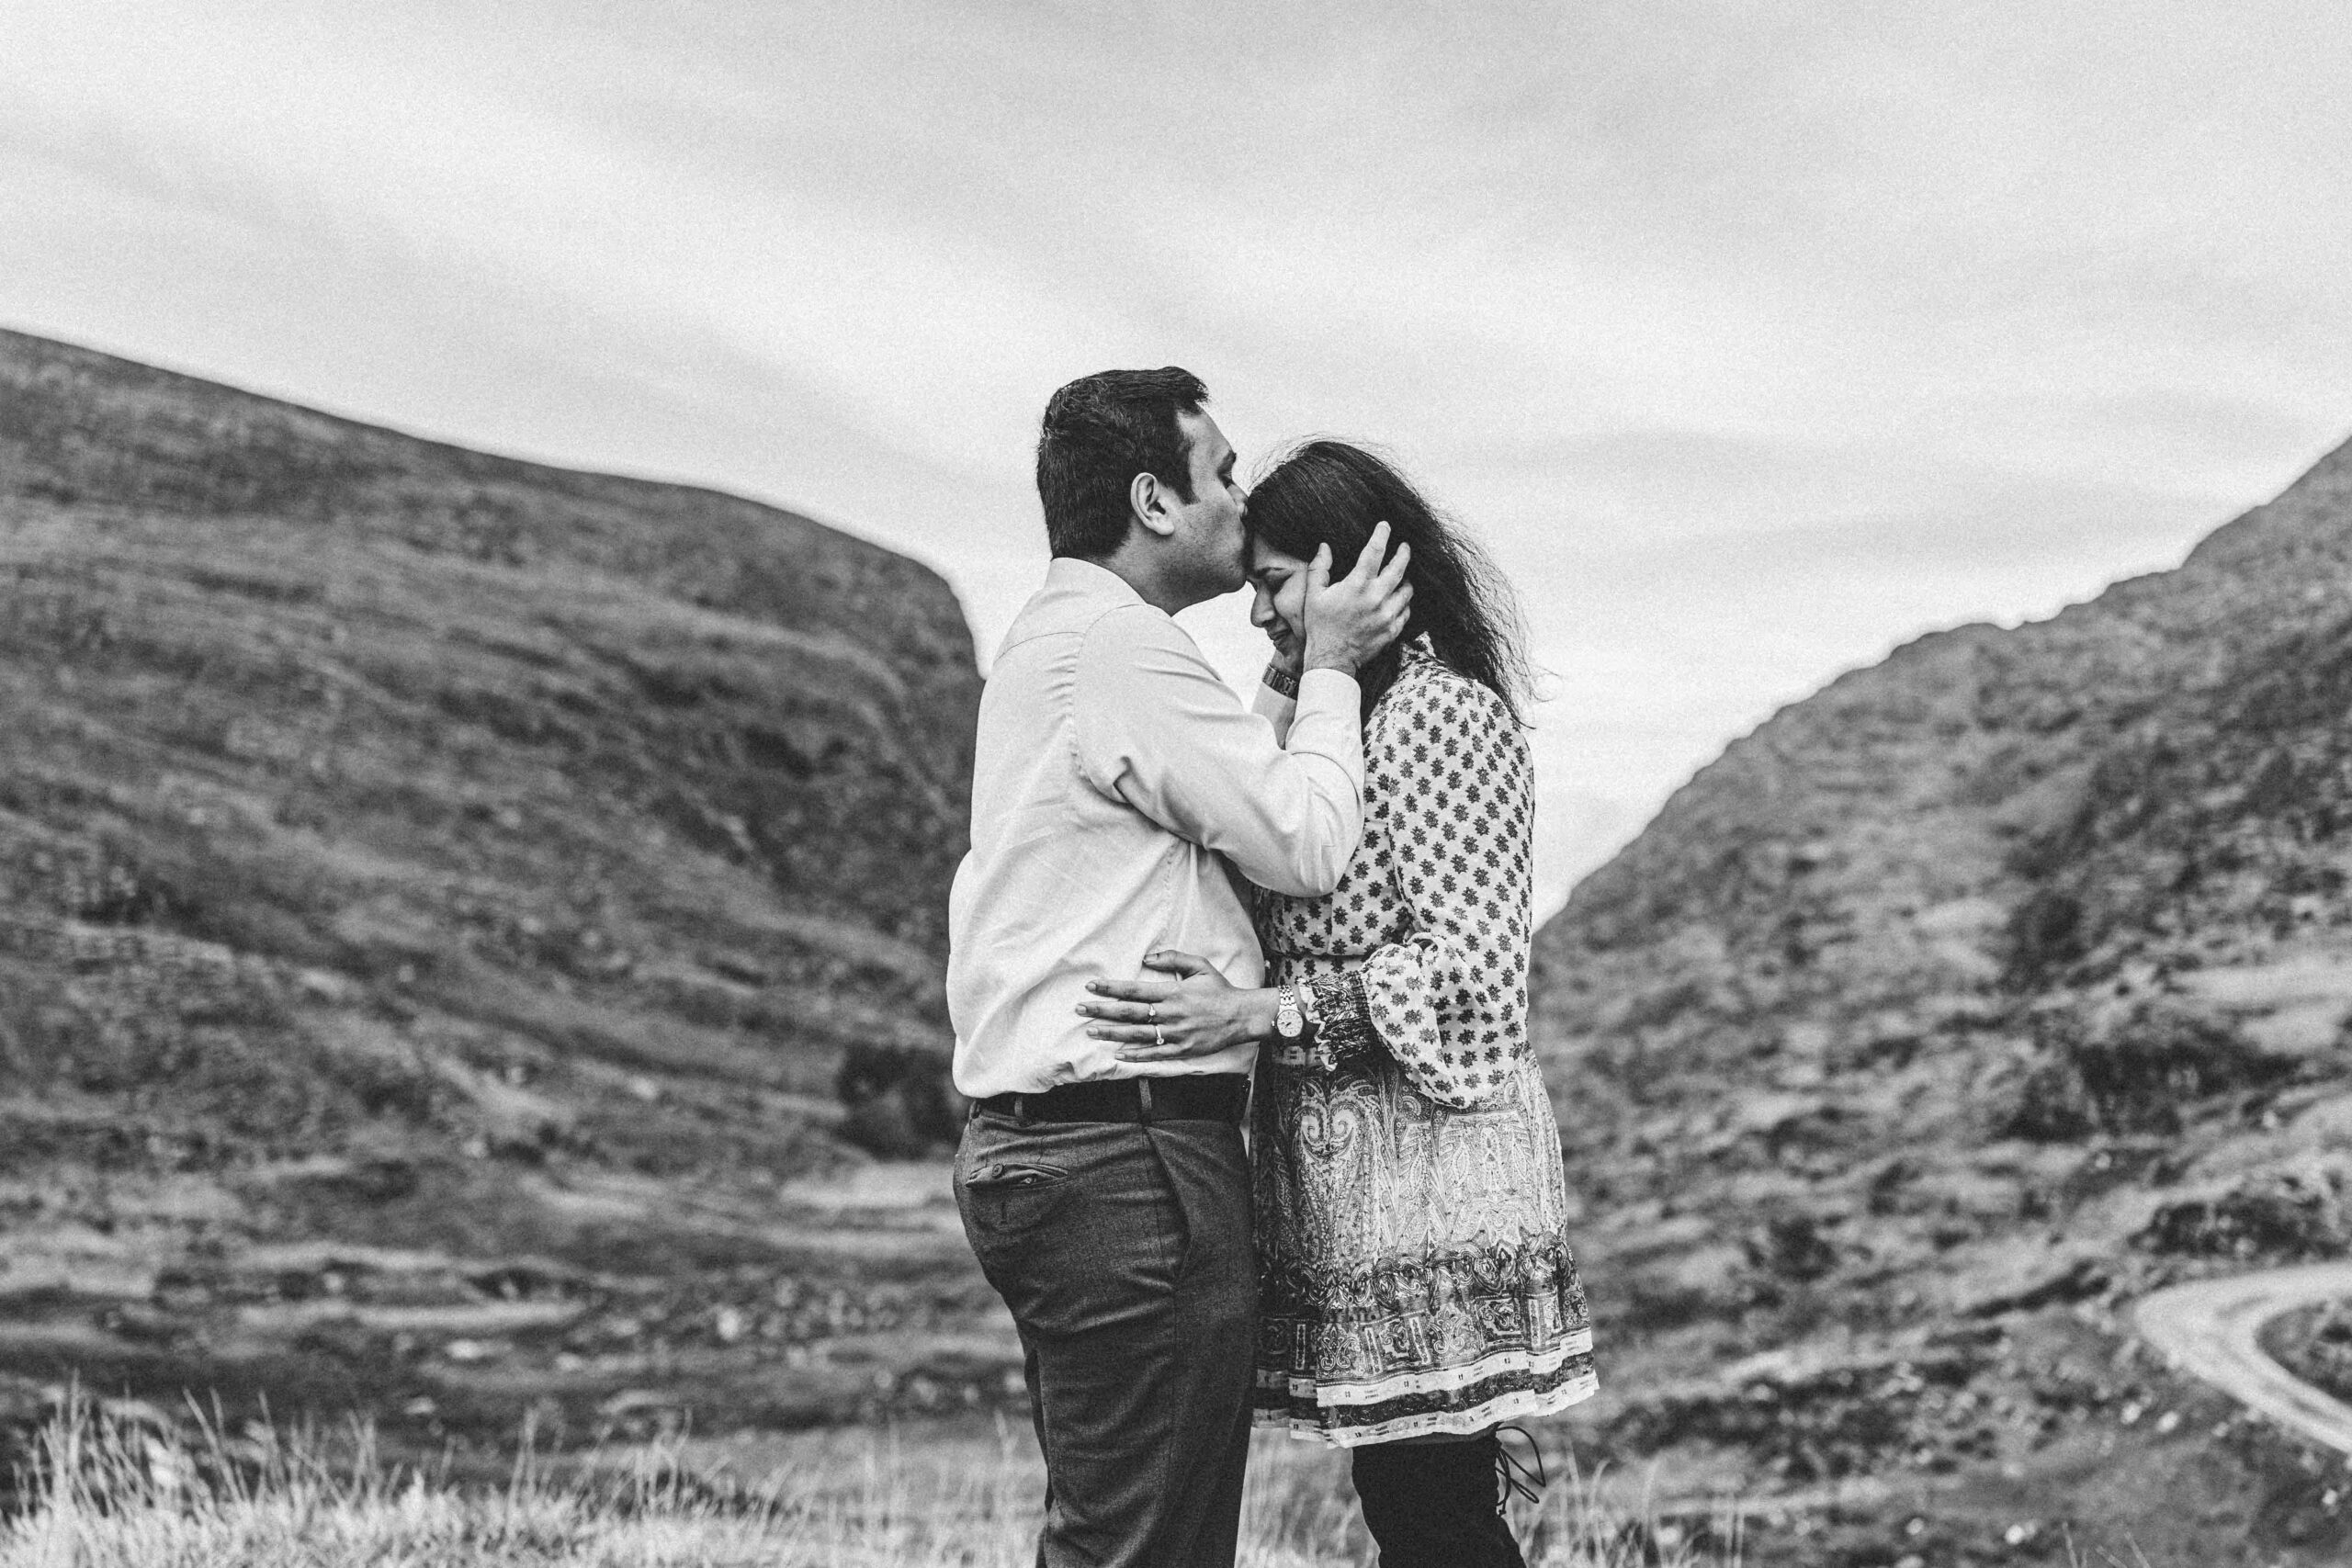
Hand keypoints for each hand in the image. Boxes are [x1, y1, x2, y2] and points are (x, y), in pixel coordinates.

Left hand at [1076, 951, 1277, 1063]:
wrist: (1242, 1016)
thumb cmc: (1219, 990)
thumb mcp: (1200, 966)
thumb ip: (1173, 958)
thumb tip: (1147, 957)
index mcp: (1173, 992)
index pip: (1134, 990)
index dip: (1111, 988)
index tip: (1091, 986)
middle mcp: (1171, 1013)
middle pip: (1129, 1013)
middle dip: (1102, 1011)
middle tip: (1080, 1009)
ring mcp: (1176, 1034)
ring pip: (1137, 1035)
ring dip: (1112, 1033)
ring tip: (1092, 1031)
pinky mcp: (1182, 1049)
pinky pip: (1154, 1054)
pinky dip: (1135, 1055)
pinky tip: (1118, 1054)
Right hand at [1301, 521, 1411, 673]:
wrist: (1331, 659)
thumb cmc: (1319, 626)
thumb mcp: (1313, 595)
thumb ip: (1319, 568)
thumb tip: (1324, 546)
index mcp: (1357, 585)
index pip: (1374, 551)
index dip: (1382, 535)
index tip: (1385, 525)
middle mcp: (1376, 597)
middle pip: (1399, 567)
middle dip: (1403, 553)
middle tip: (1404, 546)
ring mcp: (1387, 615)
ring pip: (1407, 590)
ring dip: (1405, 580)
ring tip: (1401, 576)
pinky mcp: (1393, 630)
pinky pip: (1406, 611)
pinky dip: (1404, 603)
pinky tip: (1398, 599)